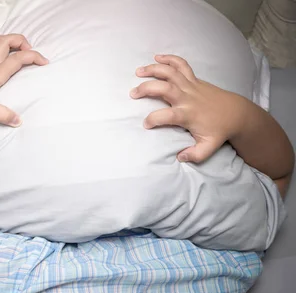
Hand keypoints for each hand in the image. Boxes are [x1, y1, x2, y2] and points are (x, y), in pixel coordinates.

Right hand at [130, 55, 249, 162]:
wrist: (236, 113)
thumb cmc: (219, 131)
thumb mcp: (209, 147)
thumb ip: (194, 155)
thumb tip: (180, 157)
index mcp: (188, 114)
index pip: (166, 116)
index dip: (153, 119)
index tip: (146, 124)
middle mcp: (187, 98)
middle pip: (165, 87)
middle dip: (146, 88)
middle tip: (133, 94)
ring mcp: (191, 86)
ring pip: (170, 72)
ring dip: (153, 70)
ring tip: (138, 72)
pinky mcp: (194, 79)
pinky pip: (181, 65)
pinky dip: (169, 59)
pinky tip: (156, 58)